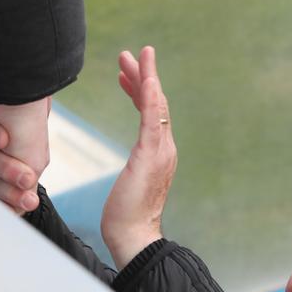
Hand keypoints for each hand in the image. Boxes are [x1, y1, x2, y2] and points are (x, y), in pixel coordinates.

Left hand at [0, 88, 49, 213]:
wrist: (14, 91)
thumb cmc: (27, 130)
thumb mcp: (31, 166)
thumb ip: (19, 192)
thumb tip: (13, 216)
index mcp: (16, 173)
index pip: (2, 199)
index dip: (7, 201)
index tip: (22, 202)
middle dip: (2, 173)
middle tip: (20, 174)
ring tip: (2, 136)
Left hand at [102, 46, 177, 268]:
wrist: (134, 236)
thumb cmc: (126, 217)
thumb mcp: (130, 184)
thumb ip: (134, 171)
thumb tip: (132, 171)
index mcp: (159, 154)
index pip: (152, 114)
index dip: (139, 91)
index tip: (126, 75)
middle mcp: (166, 148)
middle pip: (157, 103)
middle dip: (142, 76)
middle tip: (127, 55)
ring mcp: (161, 151)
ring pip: (156, 105)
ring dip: (145, 78)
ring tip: (133, 58)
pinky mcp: (151, 155)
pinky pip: (153, 119)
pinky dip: (150, 97)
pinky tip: (146, 79)